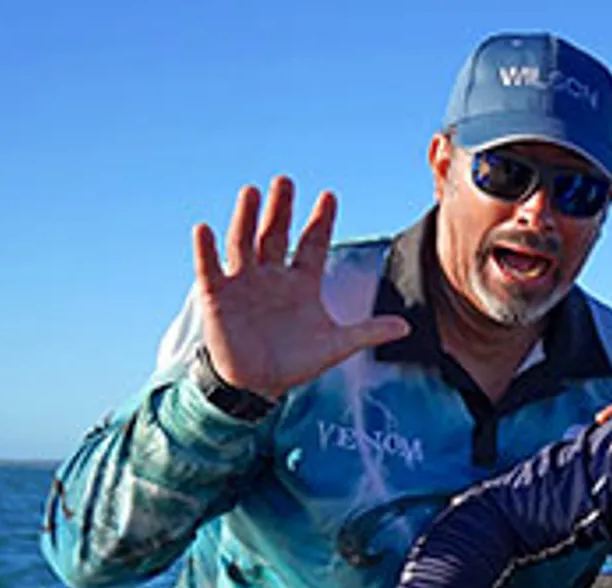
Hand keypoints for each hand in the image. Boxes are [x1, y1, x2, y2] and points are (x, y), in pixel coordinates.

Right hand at [192, 176, 409, 397]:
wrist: (259, 384)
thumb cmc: (296, 362)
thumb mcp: (336, 347)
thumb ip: (368, 333)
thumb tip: (407, 327)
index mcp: (302, 282)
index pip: (313, 244)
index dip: (321, 221)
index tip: (330, 195)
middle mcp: (272, 275)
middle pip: (276, 234)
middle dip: (281, 209)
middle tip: (285, 180)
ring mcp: (244, 282)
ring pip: (245, 243)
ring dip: (247, 218)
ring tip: (251, 191)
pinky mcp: (217, 295)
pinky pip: (210, 268)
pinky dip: (206, 250)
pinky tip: (204, 228)